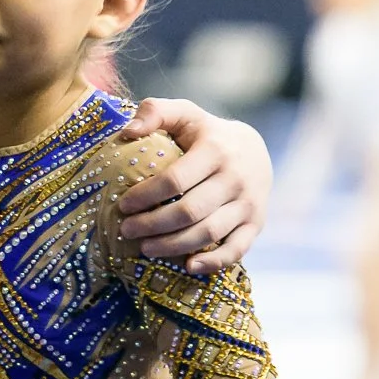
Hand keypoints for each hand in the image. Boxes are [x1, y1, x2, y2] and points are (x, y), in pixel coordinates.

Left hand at [118, 99, 272, 274]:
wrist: (255, 149)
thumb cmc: (207, 133)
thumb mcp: (184, 114)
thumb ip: (155, 111)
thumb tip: (127, 132)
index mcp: (215, 150)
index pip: (175, 180)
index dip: (145, 196)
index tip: (122, 205)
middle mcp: (236, 178)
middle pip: (189, 211)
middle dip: (153, 225)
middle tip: (126, 230)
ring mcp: (249, 204)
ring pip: (209, 233)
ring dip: (174, 246)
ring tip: (145, 248)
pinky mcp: (257, 223)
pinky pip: (237, 249)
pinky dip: (213, 262)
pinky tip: (188, 266)